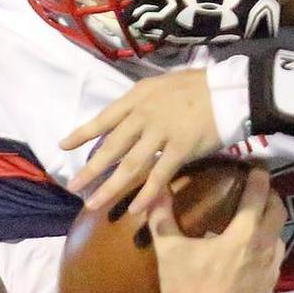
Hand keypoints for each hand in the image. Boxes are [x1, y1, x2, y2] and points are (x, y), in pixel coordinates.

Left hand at [61, 69, 221, 212]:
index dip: (82, 134)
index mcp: (138, 97)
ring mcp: (161, 133)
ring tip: (93, 204)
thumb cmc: (200, 85)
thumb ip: (144, 100)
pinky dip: (147, 193)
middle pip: (111, 147)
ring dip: (110, 187)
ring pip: (129, 165)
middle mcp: (143, 116)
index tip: (63, 146)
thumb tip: (130, 115)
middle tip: (73, 186)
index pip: (103, 118)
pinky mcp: (180, 149)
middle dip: (91, 169)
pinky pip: (159, 175)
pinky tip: (135, 208)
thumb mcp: (163, 84)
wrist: (231, 90)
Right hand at [121, 167, 285, 292]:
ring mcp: (270, 270)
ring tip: (257, 217)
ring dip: (271, 222)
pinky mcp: (270, 288)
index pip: (258, 195)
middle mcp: (264, 249)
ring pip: (280, 235)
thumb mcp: (169, 250)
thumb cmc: (184, 289)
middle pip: (278, 211)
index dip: (259, 177)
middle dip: (270, 195)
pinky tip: (254, 249)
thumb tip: (154, 189)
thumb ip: (162, 216)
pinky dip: (269, 246)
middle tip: (258, 188)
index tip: (256, 166)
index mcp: (244, 235)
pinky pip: (276, 258)